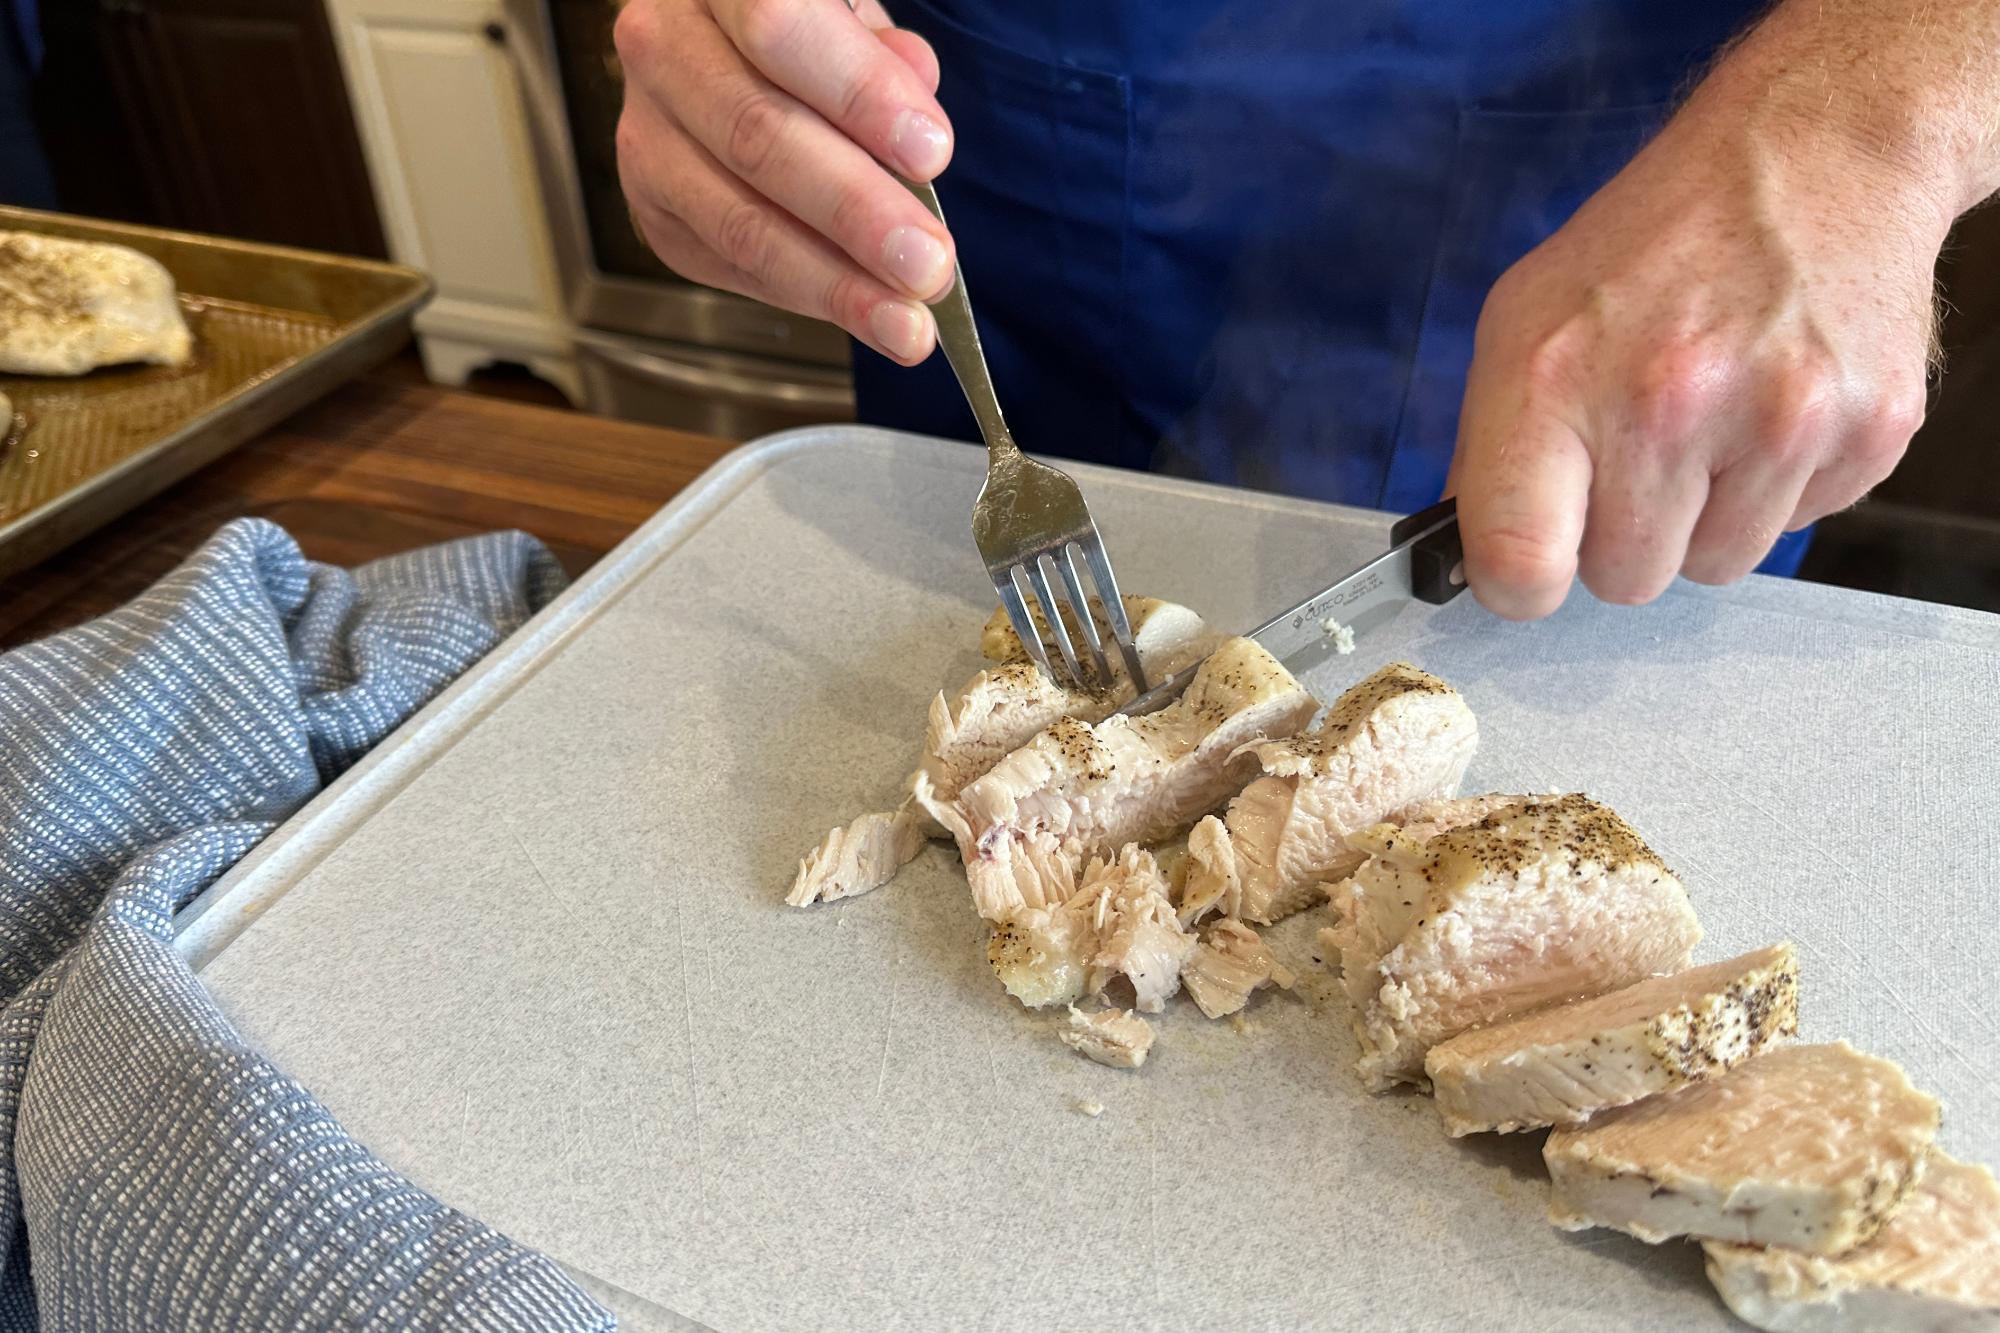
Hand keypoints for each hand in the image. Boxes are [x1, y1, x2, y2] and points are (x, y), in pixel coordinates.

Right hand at [613, 0, 955, 363]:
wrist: (724, 61)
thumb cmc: (804, 36)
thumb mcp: (848, 19)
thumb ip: (882, 57)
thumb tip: (917, 111)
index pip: (778, 26)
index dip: (858, 94)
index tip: (930, 152)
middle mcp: (661, 50)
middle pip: (758, 137)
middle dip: (856, 211)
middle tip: (927, 262)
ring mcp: (646, 135)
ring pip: (740, 220)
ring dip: (835, 281)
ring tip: (905, 319)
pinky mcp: (652, 208)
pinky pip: (731, 265)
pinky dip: (805, 294)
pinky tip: (863, 312)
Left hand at [1447, 87, 1950, 618]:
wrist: (1814, 153)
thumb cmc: (1654, 244)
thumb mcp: (1525, 317)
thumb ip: (1491, 446)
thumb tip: (1473, 556)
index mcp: (1558, 379)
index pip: (1522, 564)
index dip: (1522, 582)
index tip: (1534, 561)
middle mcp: (1668, 402)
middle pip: (1626, 581)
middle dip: (1625, 535)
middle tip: (1640, 449)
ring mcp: (1779, 419)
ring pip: (1716, 566)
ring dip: (1705, 515)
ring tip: (1711, 417)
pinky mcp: (1867, 429)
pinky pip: (1797, 526)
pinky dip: (1779, 485)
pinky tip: (1771, 403)